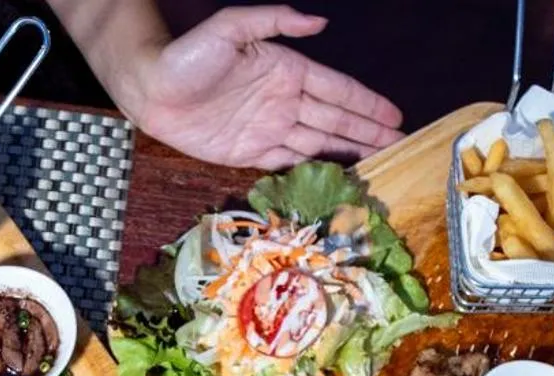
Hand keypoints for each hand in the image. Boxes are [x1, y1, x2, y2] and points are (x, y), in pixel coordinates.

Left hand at [119, 7, 402, 169]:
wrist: (150, 89)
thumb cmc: (188, 55)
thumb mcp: (231, 27)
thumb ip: (274, 20)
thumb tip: (319, 22)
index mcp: (287, 70)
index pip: (338, 90)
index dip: (367, 104)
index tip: (396, 115)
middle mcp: (284, 101)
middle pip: (337, 120)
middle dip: (370, 133)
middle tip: (402, 145)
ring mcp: (269, 128)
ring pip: (320, 143)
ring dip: (350, 153)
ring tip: (380, 162)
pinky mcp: (250, 153)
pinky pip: (290, 163)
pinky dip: (315, 170)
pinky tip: (337, 177)